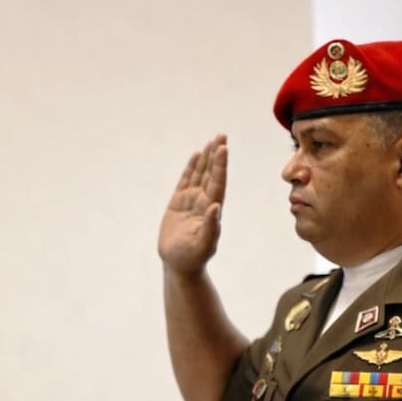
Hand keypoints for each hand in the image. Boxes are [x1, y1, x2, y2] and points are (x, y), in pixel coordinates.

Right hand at [158, 134, 227, 275]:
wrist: (178, 265)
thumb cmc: (192, 258)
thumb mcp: (203, 245)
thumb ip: (211, 227)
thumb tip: (216, 207)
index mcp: (212, 210)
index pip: (217, 183)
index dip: (220, 166)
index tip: (223, 149)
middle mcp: (204, 202)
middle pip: (211, 174)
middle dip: (216, 155)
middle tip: (222, 135)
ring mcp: (192, 201)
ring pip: (200, 174)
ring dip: (206, 158)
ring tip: (212, 140)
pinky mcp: (179, 203)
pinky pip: (186, 181)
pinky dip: (191, 168)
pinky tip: (196, 156)